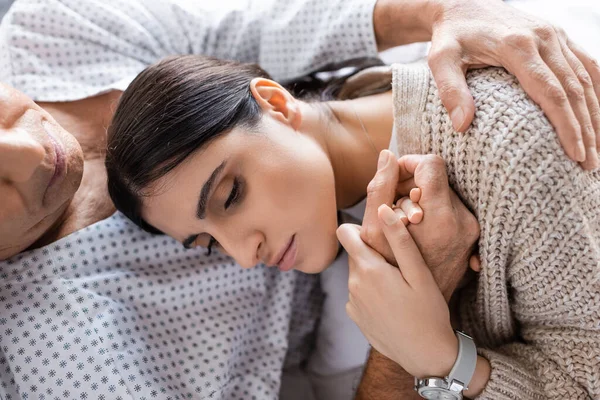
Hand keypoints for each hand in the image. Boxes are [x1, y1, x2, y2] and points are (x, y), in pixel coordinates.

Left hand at [337, 212, 457, 378]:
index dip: (361, 227)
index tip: (379, 231)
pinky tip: (393, 302)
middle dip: (372, 251)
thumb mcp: (419, 273)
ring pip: (357, 273)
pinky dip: (371, 291)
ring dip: (372, 272)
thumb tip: (382, 209)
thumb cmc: (428, 312)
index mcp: (368, 269)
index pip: (345, 233)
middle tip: (399, 261)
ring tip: (399, 284)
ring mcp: (352, 302)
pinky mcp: (355, 316)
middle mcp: (353, 284)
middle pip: (354, 253)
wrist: (425, 356)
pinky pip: (358, 292)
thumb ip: (399, 239)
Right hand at [361, 151, 478, 300]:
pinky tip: (417, 227)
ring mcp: (470, 231)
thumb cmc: (390, 273)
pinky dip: (430, 210)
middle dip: (410, 184)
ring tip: (404, 219)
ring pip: (442, 192)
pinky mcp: (472, 238)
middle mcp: (463, 222)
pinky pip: (449, 208)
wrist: (418, 318)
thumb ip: (380, 187)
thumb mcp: (375, 230)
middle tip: (395, 203)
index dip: (409, 164)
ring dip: (419, 198)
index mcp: (441, 217)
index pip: (431, 164)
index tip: (394, 176)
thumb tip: (388, 155)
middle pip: (436, 177)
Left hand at [375, 0, 599, 168]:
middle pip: (575, 89)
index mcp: (517, 45)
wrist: (461, 3)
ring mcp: (555, 34)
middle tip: (588, 165)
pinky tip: (597, 118)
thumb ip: (450, 90)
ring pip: (586, 78)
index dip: (566, 125)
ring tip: (596, 151)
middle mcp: (544, 37)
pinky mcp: (558, 35)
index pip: (551, 92)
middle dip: (586, 129)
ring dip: (595, 115)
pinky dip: (597, 92)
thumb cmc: (449, 36)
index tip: (575, 154)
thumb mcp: (440, 60)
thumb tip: (462, 126)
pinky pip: (586, 65)